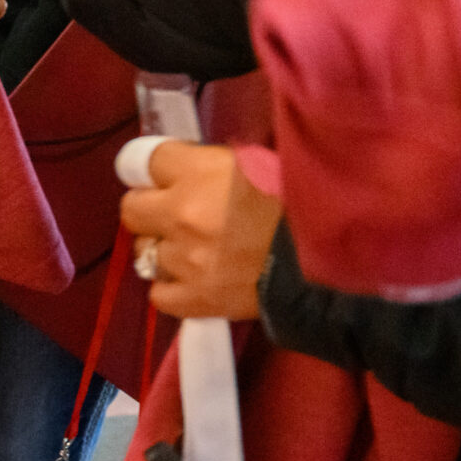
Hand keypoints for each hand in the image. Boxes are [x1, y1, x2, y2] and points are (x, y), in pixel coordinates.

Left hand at [119, 140, 280, 319]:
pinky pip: (158, 294)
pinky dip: (172, 288)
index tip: (165, 177)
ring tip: (195, 251)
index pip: (142, 160)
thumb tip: (181, 168)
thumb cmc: (296, 202)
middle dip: (150, 209)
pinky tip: (193, 281)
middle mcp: (182, 213)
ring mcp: (185, 260)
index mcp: (197, 171)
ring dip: (166, 251)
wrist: (330, 262)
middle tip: (175, 214)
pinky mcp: (196, 300)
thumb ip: (207, 164)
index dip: (154, 169)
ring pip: (145, 253)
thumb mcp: (253, 162)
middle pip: (131, 208)